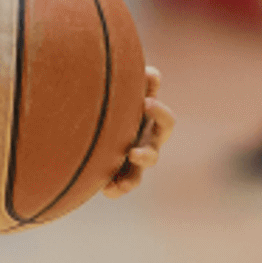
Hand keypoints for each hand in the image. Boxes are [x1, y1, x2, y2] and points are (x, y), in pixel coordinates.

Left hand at [104, 67, 174, 197]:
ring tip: (122, 185)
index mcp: (151, 125)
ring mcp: (129, 164)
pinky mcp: (114, 177)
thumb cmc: (119, 99)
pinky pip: (116, 189)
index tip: (146, 103)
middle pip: (152, 155)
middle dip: (145, 155)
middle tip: (133, 153)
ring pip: (135, 177)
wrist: (96, 123)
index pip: (165, 122)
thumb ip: (139, 83)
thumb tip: (151, 73)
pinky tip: (106, 189)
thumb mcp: (128, 90)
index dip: (160, 114)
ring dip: (131, 181)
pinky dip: (114, 190)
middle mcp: (143, 146)